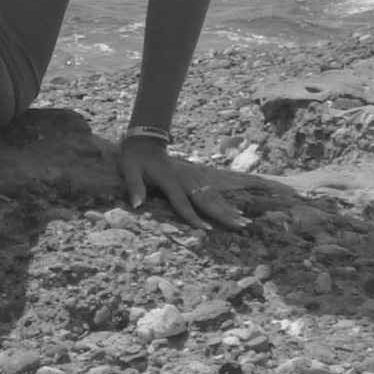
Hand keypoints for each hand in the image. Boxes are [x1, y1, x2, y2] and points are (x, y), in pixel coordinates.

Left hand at [117, 135, 246, 229]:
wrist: (145, 143)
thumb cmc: (134, 160)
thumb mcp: (128, 170)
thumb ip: (134, 187)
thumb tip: (137, 206)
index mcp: (169, 179)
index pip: (182, 202)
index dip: (193, 217)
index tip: (206, 229)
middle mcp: (185, 177)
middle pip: (206, 199)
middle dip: (223, 214)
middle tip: (239, 227)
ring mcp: (193, 176)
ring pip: (214, 195)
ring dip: (230, 209)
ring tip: (245, 223)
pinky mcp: (197, 176)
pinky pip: (213, 191)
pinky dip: (226, 202)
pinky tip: (237, 212)